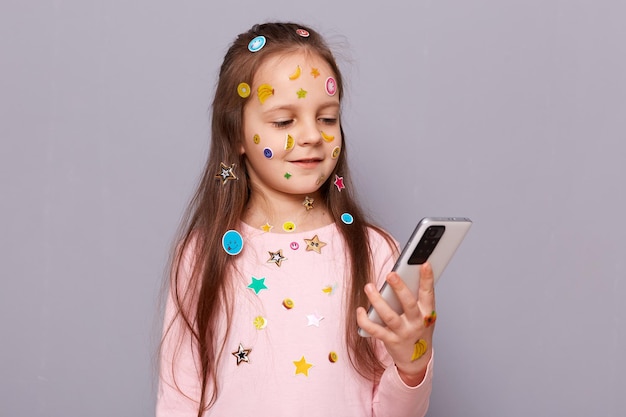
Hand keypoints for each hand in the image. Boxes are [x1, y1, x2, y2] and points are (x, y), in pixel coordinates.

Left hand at [356, 262, 435, 386]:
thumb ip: (416, 298)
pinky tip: (360, 310)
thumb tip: (404, 274)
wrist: (417, 360)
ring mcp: (403, 333)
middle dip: (399, 288)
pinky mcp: (390, 341)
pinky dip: (365, 320)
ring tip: (369, 287)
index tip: (423, 264)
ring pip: (389, 316)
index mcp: (427, 313)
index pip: (428, 293)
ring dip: (377, 301)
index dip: (427, 279)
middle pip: (408, 303)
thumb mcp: (424, 315)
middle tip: (390, 274)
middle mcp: (416, 323)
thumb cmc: (418, 330)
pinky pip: (375, 330)